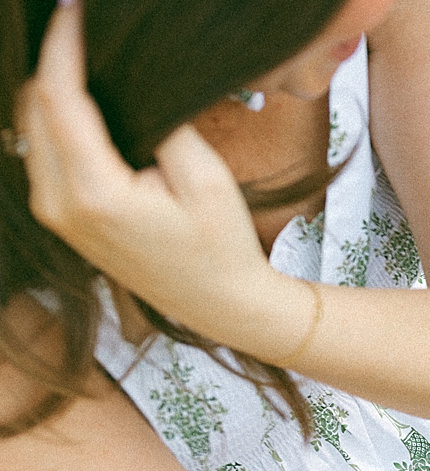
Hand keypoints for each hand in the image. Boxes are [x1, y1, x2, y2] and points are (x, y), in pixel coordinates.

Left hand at [16, 2, 297, 356]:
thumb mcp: (205, 178)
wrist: (217, 303)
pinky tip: (82, 98)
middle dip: (55, 59)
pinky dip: (53, 114)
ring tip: (83, 55)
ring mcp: (53, 211)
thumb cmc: (221, 245)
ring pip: (30, 124)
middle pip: (34, 104)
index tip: (75, 9)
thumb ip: (163, 124)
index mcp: (94, 193)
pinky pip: (40, 147)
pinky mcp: (58, 214)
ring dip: (52, 85)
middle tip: (82, 24)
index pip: (59, 97)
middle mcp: (59, 202)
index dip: (64, 45)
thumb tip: (137, 81)